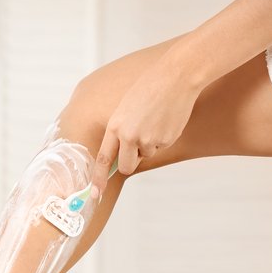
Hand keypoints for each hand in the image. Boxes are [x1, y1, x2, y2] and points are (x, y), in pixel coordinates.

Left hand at [91, 55, 202, 198]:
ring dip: (149, 144)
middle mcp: (130, 136)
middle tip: (137, 147)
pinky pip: (160, 147)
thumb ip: (120, 132)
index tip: (95, 194)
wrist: (176, 79)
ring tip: (154, 120)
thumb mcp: (125, 110)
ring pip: (146, 155)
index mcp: (115, 127)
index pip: (103, 160)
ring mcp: (149, 140)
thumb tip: (121, 155)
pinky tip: (165, 120)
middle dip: (131, 163)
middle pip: (127, 167)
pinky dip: (162, 138)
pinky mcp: (166, 140)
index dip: (98, 179)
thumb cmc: (148, 90)